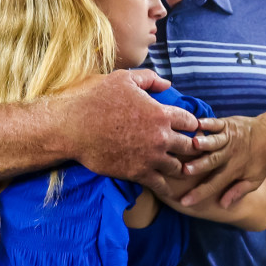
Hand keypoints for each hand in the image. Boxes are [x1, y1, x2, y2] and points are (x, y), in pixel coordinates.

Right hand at [56, 68, 203, 200]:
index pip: (191, 122)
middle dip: (190, 146)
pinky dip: (166, 186)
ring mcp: (151, 157)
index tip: (187, 128)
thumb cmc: (97, 99)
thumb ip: (149, 79)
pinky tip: (167, 187)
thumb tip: (168, 84)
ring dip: (179, 166)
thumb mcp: (124, 79)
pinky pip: (161, 184)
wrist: (73, 127)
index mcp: (161, 114)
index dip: (191, 124)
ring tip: (176, 166)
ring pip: (178, 167)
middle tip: (188, 149)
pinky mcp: (138, 173)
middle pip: (190, 146)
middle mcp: (161, 137)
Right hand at [179, 115, 265, 207]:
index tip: (184, 202)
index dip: (200, 193)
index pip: (215, 184)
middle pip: (212, 161)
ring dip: (203, 143)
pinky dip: (207, 123)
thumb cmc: (262, 159)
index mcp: (235, 169)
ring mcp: (229, 137)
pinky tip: (196, 123)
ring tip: (192, 144)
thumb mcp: (255, 179)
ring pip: (214, 141)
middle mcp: (231, 153)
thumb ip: (238, 191)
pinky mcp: (228, 124)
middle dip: (198, 166)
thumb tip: (223, 205)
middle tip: (183, 171)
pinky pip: (216, 123)